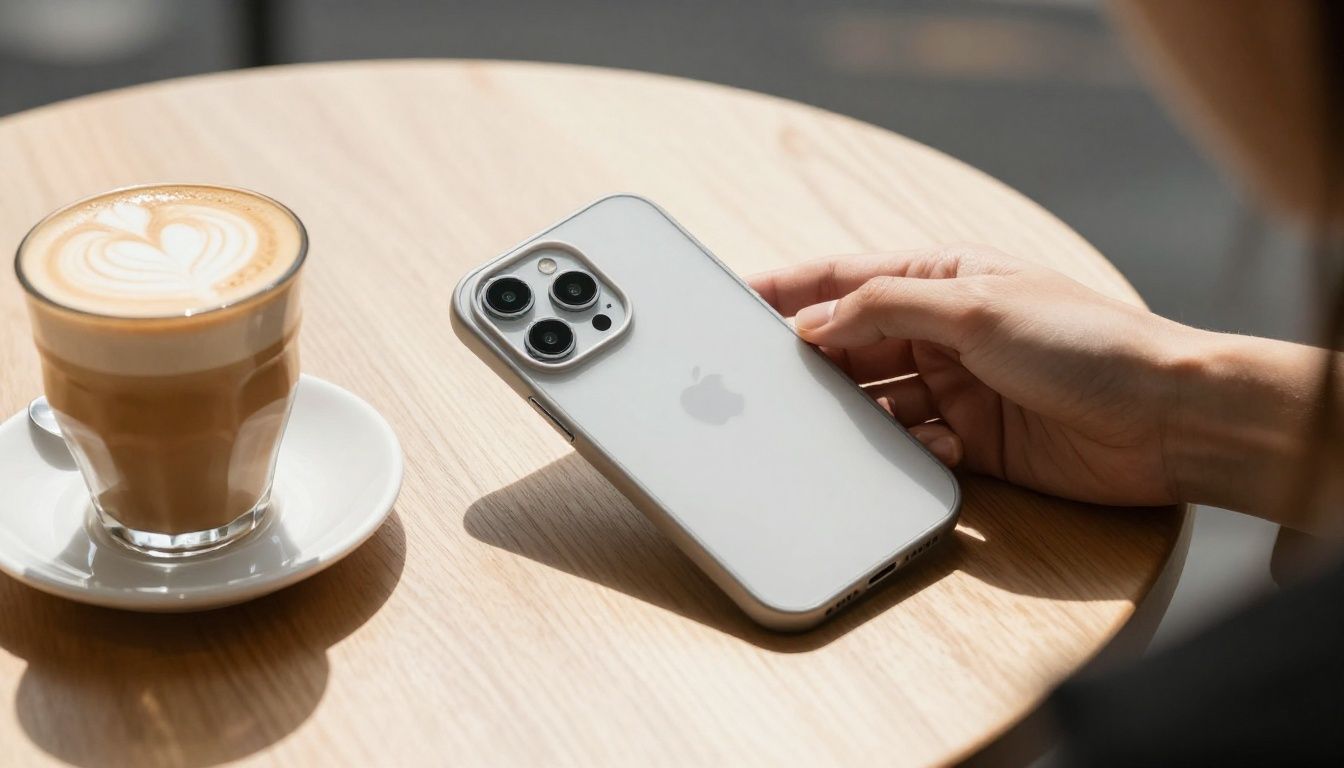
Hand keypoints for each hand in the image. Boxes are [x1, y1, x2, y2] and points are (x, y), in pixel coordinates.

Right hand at [749, 244, 1196, 506]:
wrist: (1165, 420)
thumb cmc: (1087, 343)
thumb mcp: (976, 307)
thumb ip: (887, 307)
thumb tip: (813, 322)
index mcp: (943, 280)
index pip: (846, 279)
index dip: (788, 289)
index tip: (733, 298)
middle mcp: (943, 333)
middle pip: (851, 343)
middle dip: (814, 361)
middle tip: (770, 381)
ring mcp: (955, 389)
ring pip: (874, 401)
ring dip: (858, 414)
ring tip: (839, 426)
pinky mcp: (970, 444)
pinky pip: (909, 448)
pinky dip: (907, 453)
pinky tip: (932, 451)